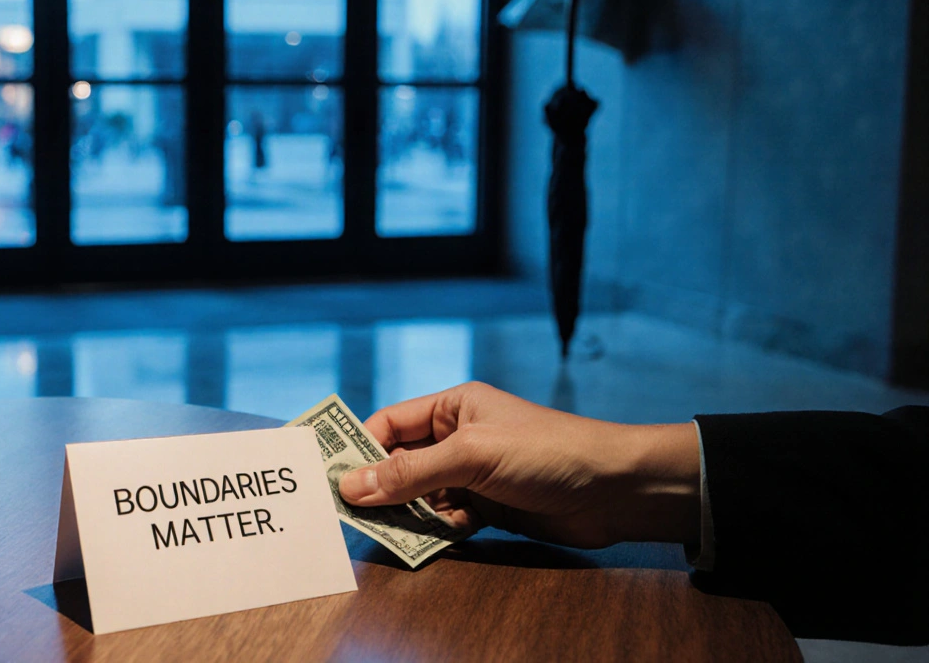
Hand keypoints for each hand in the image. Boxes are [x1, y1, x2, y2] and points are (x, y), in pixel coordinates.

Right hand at [338, 382, 699, 548]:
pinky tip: (435, 539)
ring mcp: (473, 474)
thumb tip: (352, 486)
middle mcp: (458, 437)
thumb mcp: (470, 456)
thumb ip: (409, 473)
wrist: (613, 489)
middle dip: (379, 487)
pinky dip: (435, 531)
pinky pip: (445, 520)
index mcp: (452, 407)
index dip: (359, 449)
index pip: (389, 424)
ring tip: (393, 531)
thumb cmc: (546, 452)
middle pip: (400, 463)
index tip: (332, 480)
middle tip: (353, 514)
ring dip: (407, 514)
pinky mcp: (489, 507)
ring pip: (420, 495)